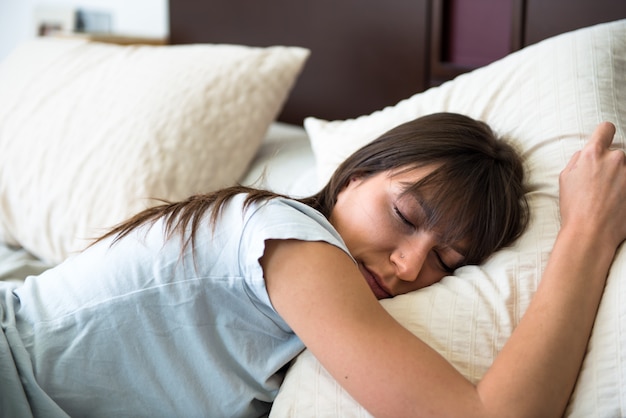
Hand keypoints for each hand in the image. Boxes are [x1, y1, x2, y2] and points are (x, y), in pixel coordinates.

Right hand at [559, 122, 625, 250]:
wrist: (591, 233)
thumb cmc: (574, 208)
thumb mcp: (565, 179)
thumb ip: (578, 160)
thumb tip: (586, 153)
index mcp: (593, 154)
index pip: (606, 128)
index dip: (604, 135)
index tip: (605, 142)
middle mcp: (616, 159)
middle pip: (618, 154)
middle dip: (611, 166)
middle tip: (601, 185)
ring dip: (621, 179)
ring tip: (610, 198)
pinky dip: (625, 192)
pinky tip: (618, 203)